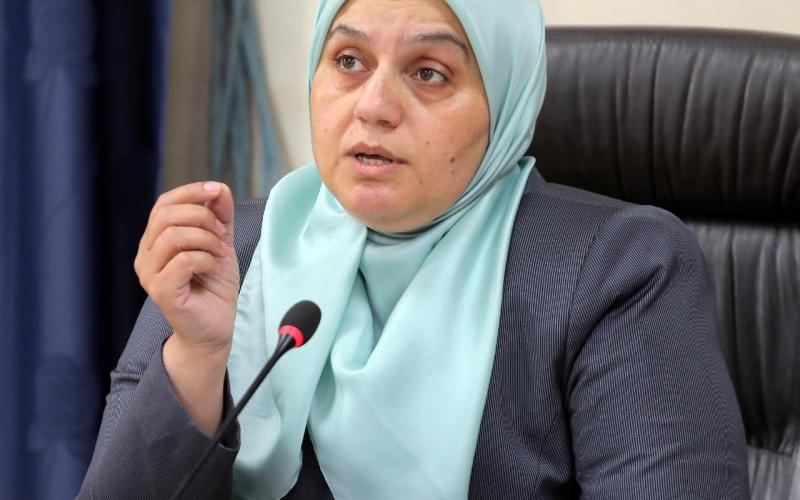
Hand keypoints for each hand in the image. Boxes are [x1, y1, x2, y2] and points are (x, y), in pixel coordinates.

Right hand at [134, 181, 238, 354]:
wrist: (215, 327)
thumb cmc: (213, 287)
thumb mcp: (221, 243)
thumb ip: (220, 216)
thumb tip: (219, 188)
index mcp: (155, 241)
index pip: (163, 204)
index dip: (190, 192)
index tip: (216, 190)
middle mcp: (146, 256)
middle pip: (166, 215)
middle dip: (202, 216)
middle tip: (222, 234)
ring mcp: (150, 274)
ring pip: (174, 236)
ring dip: (206, 239)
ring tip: (220, 253)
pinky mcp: (161, 291)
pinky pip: (182, 261)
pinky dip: (204, 258)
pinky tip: (212, 267)